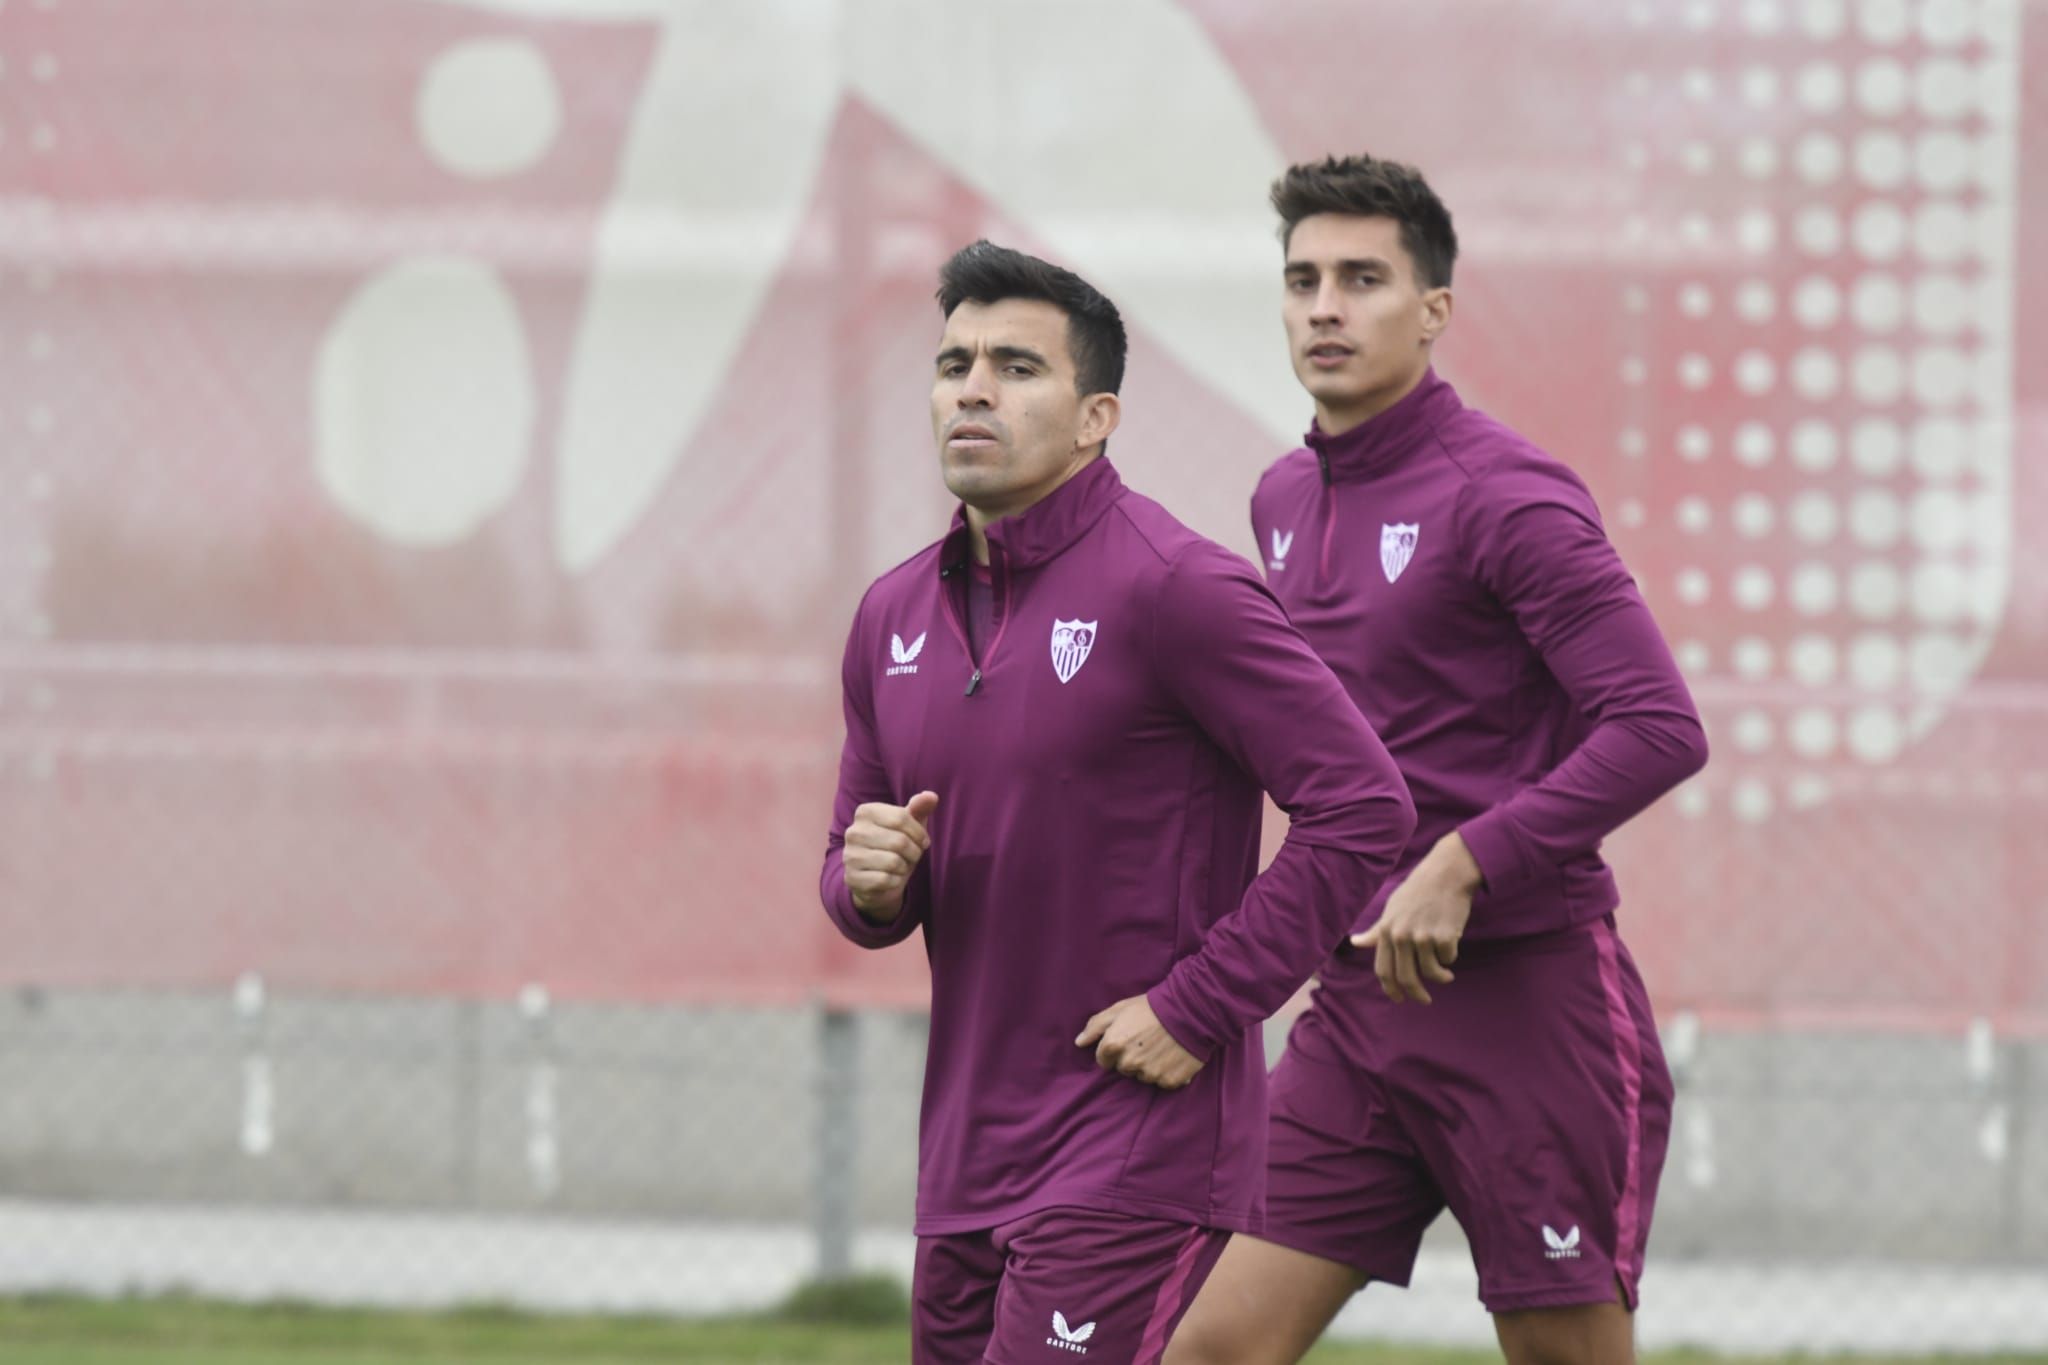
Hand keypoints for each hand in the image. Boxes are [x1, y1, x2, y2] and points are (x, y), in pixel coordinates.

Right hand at [843, 791, 937, 921]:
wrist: (877, 880)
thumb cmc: (896, 847)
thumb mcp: (910, 825)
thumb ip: (919, 808)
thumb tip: (932, 796)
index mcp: (865, 812)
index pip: (901, 818)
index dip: (919, 833)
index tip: (923, 841)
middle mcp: (853, 832)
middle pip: (899, 841)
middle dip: (914, 852)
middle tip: (912, 856)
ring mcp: (850, 856)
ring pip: (893, 862)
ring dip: (904, 868)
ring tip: (900, 866)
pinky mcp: (852, 878)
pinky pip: (885, 880)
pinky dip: (895, 882)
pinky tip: (890, 879)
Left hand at [1075, 995, 1202, 1089]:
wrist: (1189, 1010)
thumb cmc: (1151, 1007)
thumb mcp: (1119, 1009)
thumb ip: (1095, 1026)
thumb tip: (1079, 1043)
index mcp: (1113, 1045)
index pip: (1103, 1061)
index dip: (1114, 1050)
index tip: (1127, 1039)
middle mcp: (1129, 1063)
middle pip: (1124, 1069)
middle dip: (1131, 1057)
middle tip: (1146, 1041)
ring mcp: (1150, 1074)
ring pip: (1143, 1076)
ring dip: (1149, 1065)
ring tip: (1161, 1046)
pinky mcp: (1169, 1081)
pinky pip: (1162, 1082)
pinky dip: (1166, 1072)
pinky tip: (1172, 1056)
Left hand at [1350, 832, 1482, 1004]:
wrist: (1446, 874)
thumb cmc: (1418, 892)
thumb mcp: (1392, 909)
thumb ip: (1376, 931)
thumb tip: (1355, 942)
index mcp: (1386, 931)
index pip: (1383, 970)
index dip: (1391, 989)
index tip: (1400, 999)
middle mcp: (1401, 936)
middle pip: (1406, 978)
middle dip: (1417, 994)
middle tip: (1425, 1000)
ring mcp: (1423, 936)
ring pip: (1431, 972)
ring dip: (1441, 977)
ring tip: (1446, 974)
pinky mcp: (1445, 936)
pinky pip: (1448, 958)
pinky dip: (1451, 956)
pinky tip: (1452, 944)